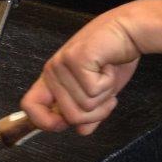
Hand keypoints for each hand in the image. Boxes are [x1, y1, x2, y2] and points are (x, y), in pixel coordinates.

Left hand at [21, 9, 140, 134]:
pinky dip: (108, 83)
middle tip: (106, 90)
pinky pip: (93, 92)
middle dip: (97, 111)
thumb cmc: (115, 56)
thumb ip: (89, 112)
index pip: (30, 106)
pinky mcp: (75, 59)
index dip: (45, 122)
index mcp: (53, 78)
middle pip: (70, 117)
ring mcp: (61, 64)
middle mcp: (52, 70)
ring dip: (105, 95)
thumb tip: (82, 130)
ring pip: (84, 107)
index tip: (65, 124)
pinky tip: (107, 66)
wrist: (130, 31)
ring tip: (106, 74)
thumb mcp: (101, 92)